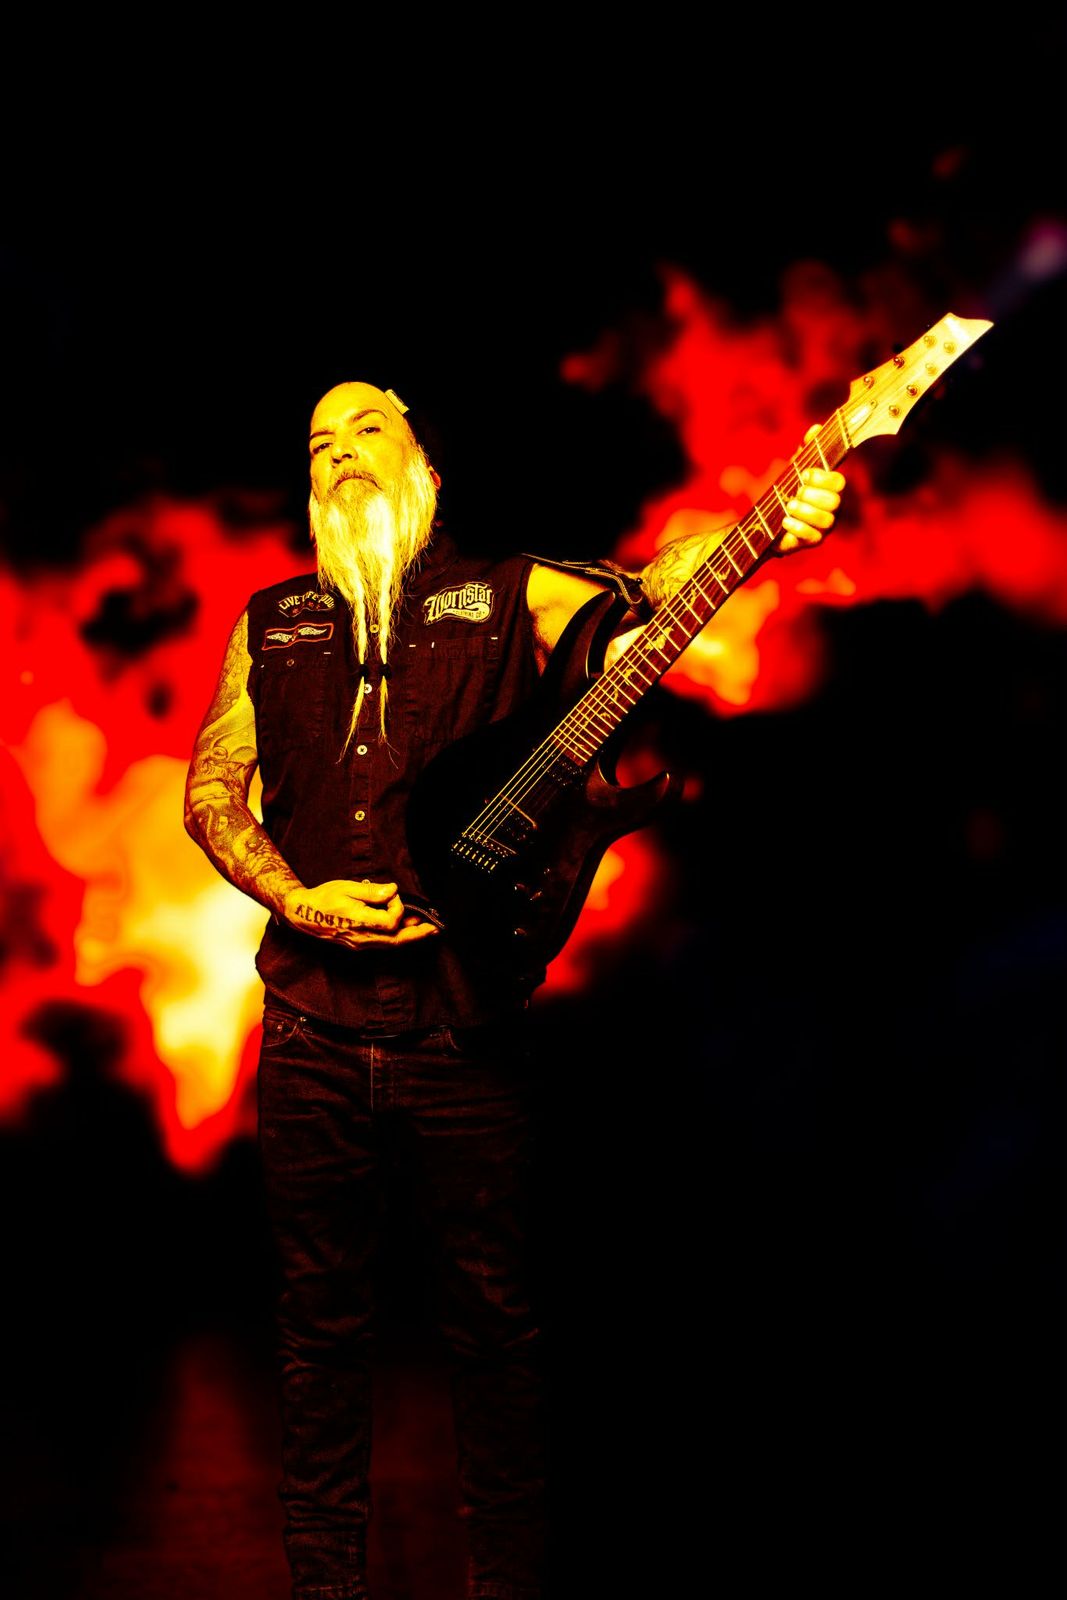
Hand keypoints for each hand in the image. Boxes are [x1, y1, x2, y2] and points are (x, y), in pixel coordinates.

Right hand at [282, 878, 440, 949]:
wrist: (302, 914)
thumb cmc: (323, 898)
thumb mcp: (346, 888)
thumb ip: (371, 891)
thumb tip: (392, 891)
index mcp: (359, 922)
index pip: (391, 921)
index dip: (397, 908)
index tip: (392, 895)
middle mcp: (361, 937)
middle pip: (397, 940)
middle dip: (418, 934)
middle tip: (435, 929)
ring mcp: (360, 944)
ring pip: (391, 945)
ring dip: (410, 937)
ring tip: (425, 930)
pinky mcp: (359, 945)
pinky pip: (383, 945)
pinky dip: (397, 938)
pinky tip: (404, 931)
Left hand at [775, 427, 845, 554]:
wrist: (770, 521)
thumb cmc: (788, 490)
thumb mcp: (795, 468)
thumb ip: (806, 450)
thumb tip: (816, 428)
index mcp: (831, 489)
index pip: (838, 482)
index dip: (823, 478)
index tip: (805, 474)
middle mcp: (832, 509)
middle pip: (835, 502)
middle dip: (813, 495)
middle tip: (797, 491)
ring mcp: (824, 527)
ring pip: (826, 521)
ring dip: (806, 511)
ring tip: (789, 505)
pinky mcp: (812, 541)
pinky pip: (812, 537)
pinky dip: (798, 527)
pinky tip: (785, 521)